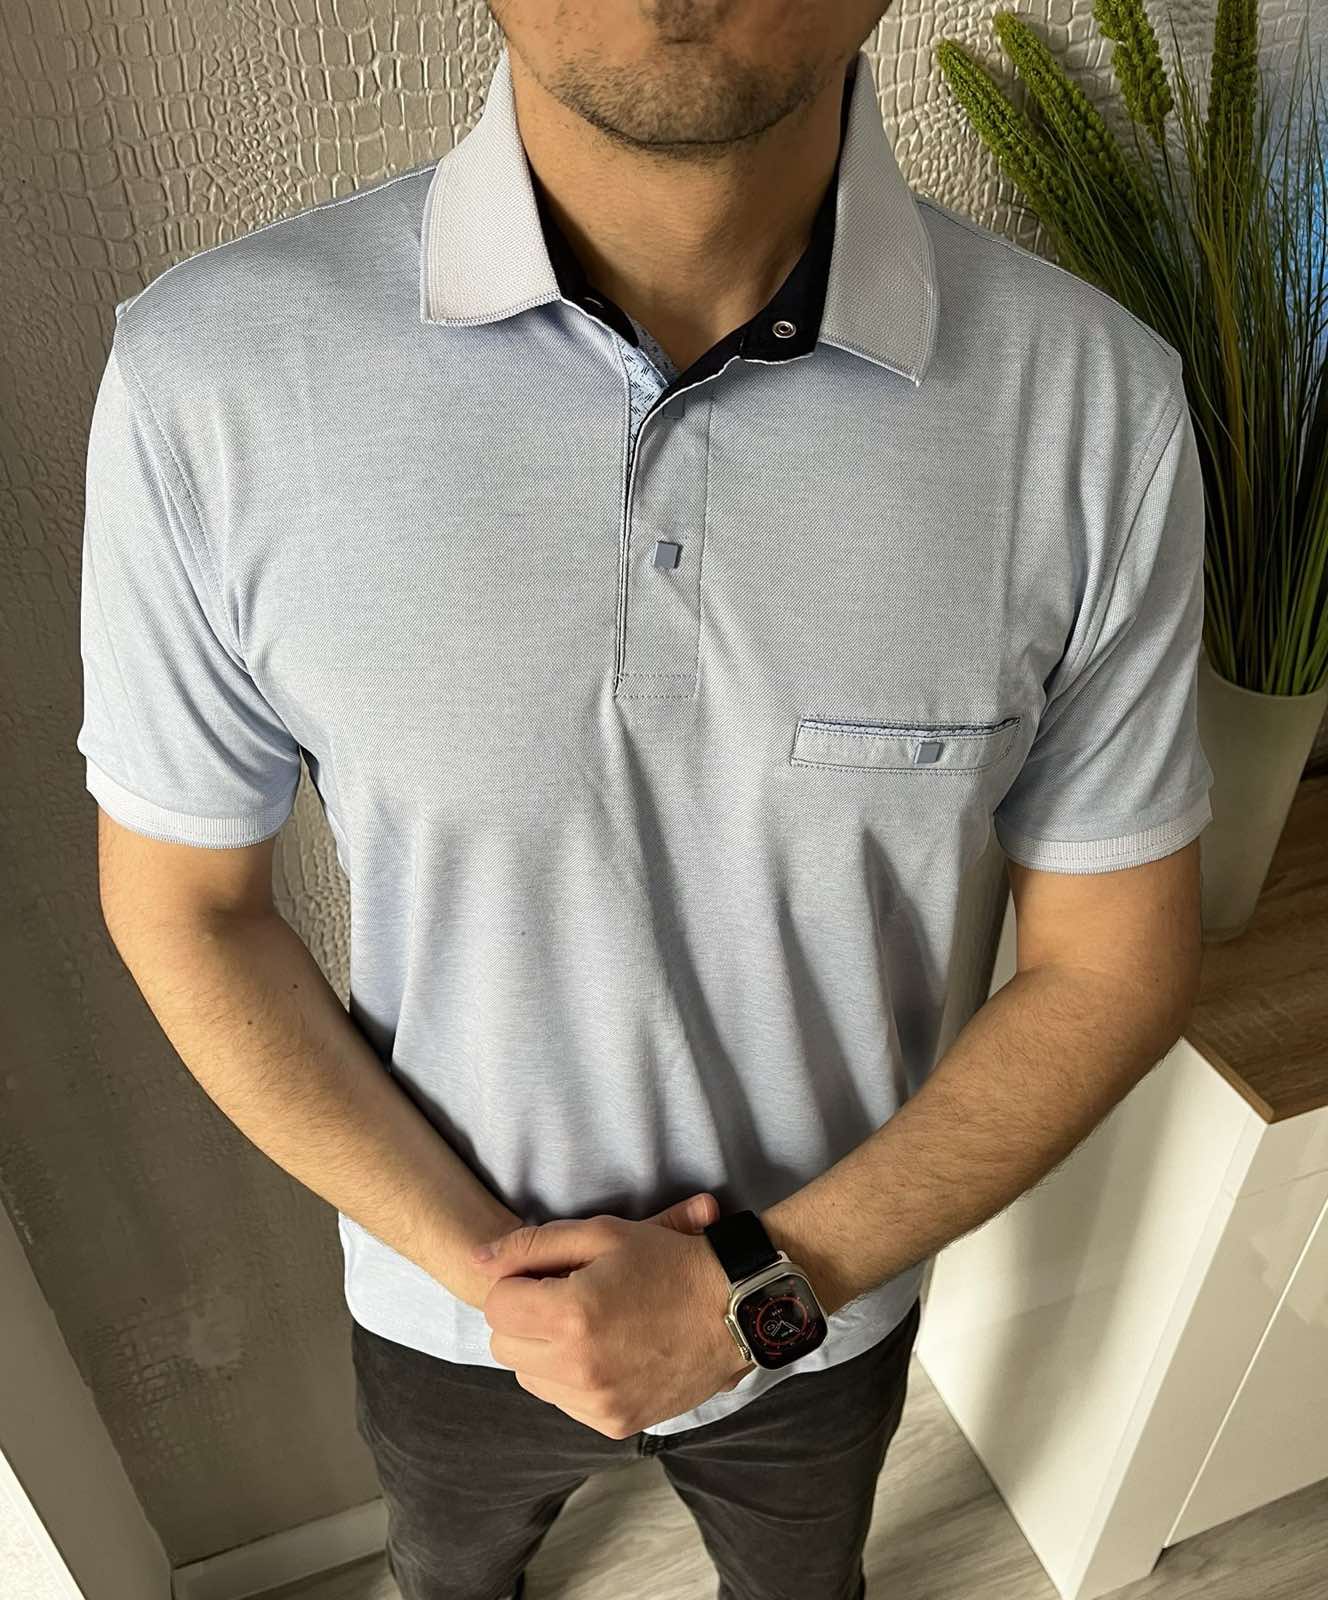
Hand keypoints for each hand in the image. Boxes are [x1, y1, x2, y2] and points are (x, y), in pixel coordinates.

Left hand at [469, 1192, 756, 1436]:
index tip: (549, 1275)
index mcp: (572, 1314)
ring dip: (544, 1350)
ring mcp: (597, 1402)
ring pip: (529, 1377)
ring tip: (586, 1324)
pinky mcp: (614, 1423)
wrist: (735, 1310)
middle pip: (505, 1345)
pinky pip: (563, 1402)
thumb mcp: (602, 1233)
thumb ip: (532, 1245)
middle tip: (565, 1296)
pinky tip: (606, 1351)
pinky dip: (572, 1378)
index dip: (518, 1284)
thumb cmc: (669, 1262)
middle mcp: (578, 1367)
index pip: (497, 1305)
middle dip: (525, 1317)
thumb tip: (477, 1260)